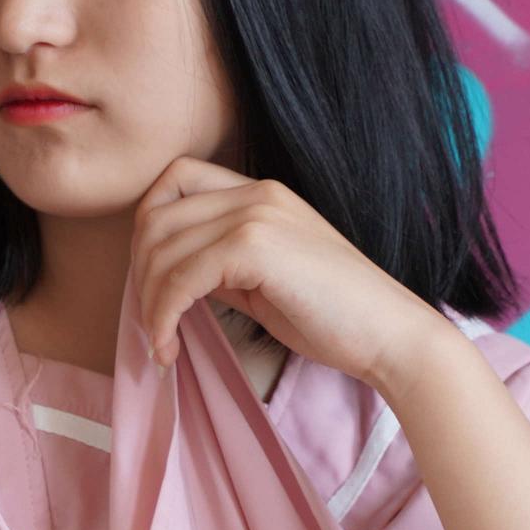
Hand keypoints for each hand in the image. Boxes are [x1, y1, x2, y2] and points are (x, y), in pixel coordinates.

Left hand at [129, 157, 442, 397]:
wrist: (389, 334)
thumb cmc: (335, 317)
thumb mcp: (266, 281)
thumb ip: (221, 268)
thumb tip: (170, 280)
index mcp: (260, 193)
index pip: (175, 180)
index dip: (149, 228)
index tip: (154, 283)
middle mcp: (256, 192)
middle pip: (156, 214)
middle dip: (140, 274)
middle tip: (151, 323)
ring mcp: (257, 215)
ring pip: (162, 248)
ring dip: (149, 304)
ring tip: (161, 344)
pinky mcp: (255, 247)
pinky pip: (181, 278)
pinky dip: (163, 317)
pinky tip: (170, 348)